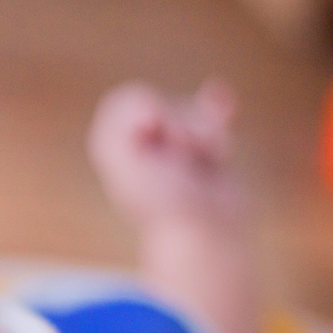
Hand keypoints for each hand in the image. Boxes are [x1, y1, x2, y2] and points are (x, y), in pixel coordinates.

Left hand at [87, 80, 242, 233]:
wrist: (206, 235)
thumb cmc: (164, 206)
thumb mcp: (128, 167)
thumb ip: (121, 128)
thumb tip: (151, 108)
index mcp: (113, 147)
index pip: (128, 101)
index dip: (149, 109)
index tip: (154, 130)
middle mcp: (139, 146)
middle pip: (166, 103)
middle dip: (182, 123)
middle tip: (183, 156)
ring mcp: (173, 148)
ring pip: (194, 114)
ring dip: (206, 134)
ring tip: (205, 163)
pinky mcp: (203, 152)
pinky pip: (214, 118)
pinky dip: (218, 111)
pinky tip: (219, 97)